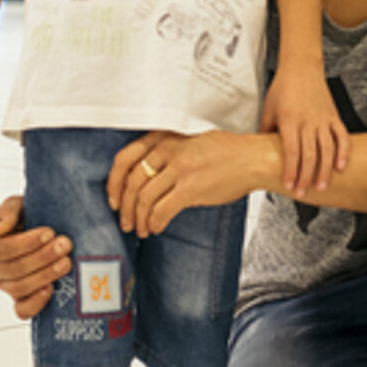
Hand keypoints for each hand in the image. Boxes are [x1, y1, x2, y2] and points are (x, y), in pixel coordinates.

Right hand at [0, 194, 72, 318]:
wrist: (42, 229)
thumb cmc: (25, 216)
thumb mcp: (16, 205)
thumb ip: (6, 212)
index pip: (1, 249)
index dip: (26, 243)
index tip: (49, 232)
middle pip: (13, 269)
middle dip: (42, 257)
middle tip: (64, 245)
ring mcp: (4, 285)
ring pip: (19, 288)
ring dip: (45, 275)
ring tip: (65, 262)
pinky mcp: (19, 299)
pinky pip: (22, 310)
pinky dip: (36, 303)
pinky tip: (51, 289)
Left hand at [107, 130, 269, 236]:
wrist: (253, 159)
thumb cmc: (227, 152)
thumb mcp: (189, 141)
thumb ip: (166, 153)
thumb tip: (145, 177)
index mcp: (164, 137)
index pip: (124, 159)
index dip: (113, 183)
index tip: (114, 198)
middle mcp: (168, 150)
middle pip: (131, 182)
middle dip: (125, 207)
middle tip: (125, 221)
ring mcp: (179, 169)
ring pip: (144, 199)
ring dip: (139, 219)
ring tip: (141, 228)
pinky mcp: (190, 188)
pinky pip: (161, 210)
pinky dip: (155, 223)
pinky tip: (157, 228)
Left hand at [259, 65, 348, 195]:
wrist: (301, 68)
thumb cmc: (282, 88)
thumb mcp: (268, 110)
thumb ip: (265, 132)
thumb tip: (259, 153)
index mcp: (289, 120)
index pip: (291, 151)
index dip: (291, 170)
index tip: (289, 185)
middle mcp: (307, 121)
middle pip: (309, 154)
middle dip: (306, 176)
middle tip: (303, 194)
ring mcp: (322, 119)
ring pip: (327, 148)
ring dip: (324, 170)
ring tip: (321, 186)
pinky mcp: (333, 116)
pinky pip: (341, 136)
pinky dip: (343, 151)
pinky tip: (341, 166)